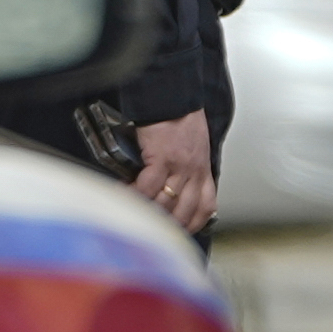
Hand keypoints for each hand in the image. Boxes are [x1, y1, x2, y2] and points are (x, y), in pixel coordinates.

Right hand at [131, 112, 216, 232]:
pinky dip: (135, 196)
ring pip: (166, 202)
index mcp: (203, 170)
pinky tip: (126, 198)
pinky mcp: (162, 158)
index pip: (206, 206)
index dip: (195, 223)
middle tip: (154, 230)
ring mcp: (179, 166)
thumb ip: (190, 170)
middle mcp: (194, 171)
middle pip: (185, 211)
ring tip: (137, 217)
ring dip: (150, 212)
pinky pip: (147, 187)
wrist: (173, 100)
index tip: (182, 232)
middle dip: (169, 225)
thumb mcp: (196, 149)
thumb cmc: (181, 121)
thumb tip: (176, 190)